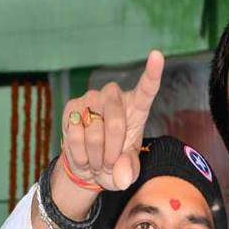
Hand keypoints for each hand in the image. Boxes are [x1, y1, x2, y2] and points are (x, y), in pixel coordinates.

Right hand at [60, 50, 164, 190]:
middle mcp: (114, 97)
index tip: (157, 55)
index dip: (152, 73)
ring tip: (98, 161)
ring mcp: (92, 99)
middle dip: (112, 152)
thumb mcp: (128, 171)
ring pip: (94, 135)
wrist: (89, 166)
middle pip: (116, 124)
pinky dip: (80, 155)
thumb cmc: (115, 163)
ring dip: (96, 157)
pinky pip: (75, 136)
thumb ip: (128, 171)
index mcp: (137, 108)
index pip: (147, 89)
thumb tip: (119, 174)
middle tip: (110, 165)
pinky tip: (84, 155)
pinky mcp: (71, 107)